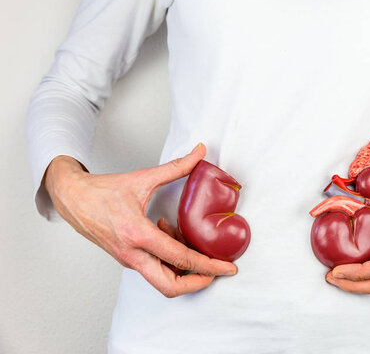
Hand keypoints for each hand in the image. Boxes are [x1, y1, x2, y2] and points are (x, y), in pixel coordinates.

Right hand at [44, 143, 237, 297]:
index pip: (181, 259)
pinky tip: (170, 232)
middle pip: (170, 286)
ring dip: (182, 267)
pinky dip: (169, 257)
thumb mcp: (143, 178)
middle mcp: (133, 254)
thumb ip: (176, 166)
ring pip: (161, 279)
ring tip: (190, 240)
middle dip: (198, 282)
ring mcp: (129, 259)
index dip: (209, 266)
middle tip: (218, 270)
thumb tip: (200, 152)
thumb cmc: (102, 192)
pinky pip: (153, 267)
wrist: (72, 198)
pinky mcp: (127, 259)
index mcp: (138, 235)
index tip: (228, 267)